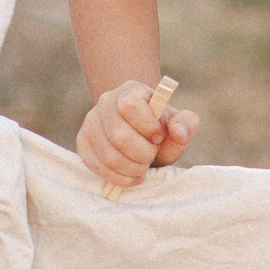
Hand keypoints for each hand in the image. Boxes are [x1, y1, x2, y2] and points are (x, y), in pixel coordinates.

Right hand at [77, 78, 198, 189]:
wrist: (139, 135)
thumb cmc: (161, 131)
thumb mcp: (178, 125)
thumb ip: (187, 124)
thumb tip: (178, 131)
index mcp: (131, 91)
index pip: (130, 104)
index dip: (147, 125)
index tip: (159, 137)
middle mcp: (106, 103)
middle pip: (119, 134)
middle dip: (142, 153)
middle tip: (151, 156)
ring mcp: (91, 123)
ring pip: (108, 154)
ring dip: (131, 168)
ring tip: (143, 167)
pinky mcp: (83, 143)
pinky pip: (97, 165)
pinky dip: (118, 177)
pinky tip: (132, 176)